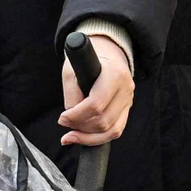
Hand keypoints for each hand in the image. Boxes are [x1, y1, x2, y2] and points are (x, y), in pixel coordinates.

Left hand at [58, 31, 132, 146]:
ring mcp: (129, 100)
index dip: (76, 116)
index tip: (61, 118)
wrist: (108, 52)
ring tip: (71, 135)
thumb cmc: (87, 60)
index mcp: (114, 74)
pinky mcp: (127, 109)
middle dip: (80, 127)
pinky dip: (99, 138)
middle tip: (64, 123)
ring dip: (88, 136)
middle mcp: (126, 89)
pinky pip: (116, 131)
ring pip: (111, 130)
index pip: (95, 104)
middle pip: (103, 121)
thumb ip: (71, 94)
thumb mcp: (71, 70)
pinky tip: (83, 138)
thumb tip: (70, 119)